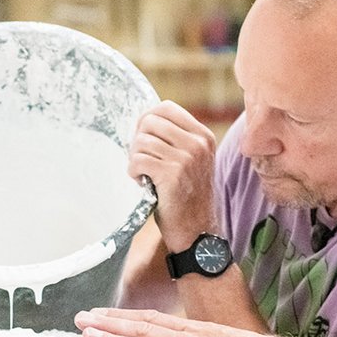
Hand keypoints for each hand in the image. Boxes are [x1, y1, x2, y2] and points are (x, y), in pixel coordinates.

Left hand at [129, 101, 217, 251]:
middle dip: (138, 139)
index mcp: (203, 135)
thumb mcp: (191, 159)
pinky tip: (142, 182)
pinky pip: (138, 160)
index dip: (147, 120)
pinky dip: (133, 172)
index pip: (166, 108)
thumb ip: (175, 138)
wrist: (196, 229)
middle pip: (150, 121)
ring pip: (141, 141)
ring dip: (135, 158)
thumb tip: (143, 119)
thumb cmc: (186, 193)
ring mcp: (186, 158)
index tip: (144, 139)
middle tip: (141, 159)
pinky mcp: (172, 174)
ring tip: (143, 173)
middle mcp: (197, 143)